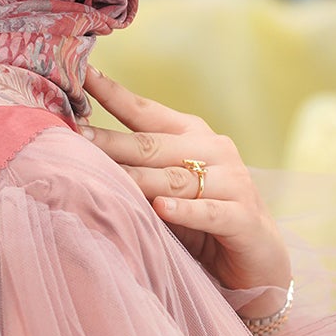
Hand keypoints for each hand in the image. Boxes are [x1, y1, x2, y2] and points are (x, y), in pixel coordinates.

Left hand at [80, 65, 290, 311]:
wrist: (259, 261)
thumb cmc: (202, 224)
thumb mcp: (167, 193)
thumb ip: (138, 173)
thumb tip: (80, 159)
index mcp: (193, 136)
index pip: (146, 112)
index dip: (115, 94)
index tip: (83, 74)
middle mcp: (215, 151)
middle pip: (153, 146)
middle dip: (113, 141)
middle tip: (76, 136)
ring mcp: (233, 183)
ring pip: (176, 179)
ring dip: (139, 179)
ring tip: (106, 176)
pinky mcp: (244, 218)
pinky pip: (209, 211)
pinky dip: (185, 211)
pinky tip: (162, 209)